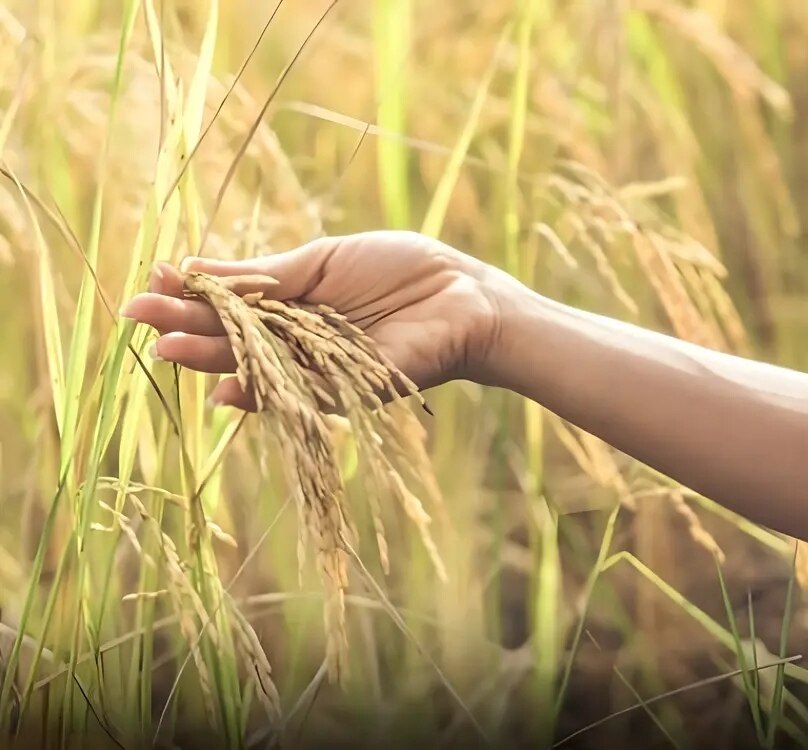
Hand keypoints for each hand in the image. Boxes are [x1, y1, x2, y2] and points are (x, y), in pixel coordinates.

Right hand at [122, 231, 524, 408]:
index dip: (191, 294)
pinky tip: (226, 385)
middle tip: (136, 317)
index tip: (150, 281)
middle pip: (233, 338)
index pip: (229, 303)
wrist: (462, 294)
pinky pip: (300, 394)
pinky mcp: (347, 391)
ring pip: (258, 367)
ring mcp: (319, 368)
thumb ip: (265, 276)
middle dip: (185, 325)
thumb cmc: (400, 269)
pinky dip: (265, 391)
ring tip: (168, 346)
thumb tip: (197, 270)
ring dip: (212, 358)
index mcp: (290, 305)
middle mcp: (297, 341)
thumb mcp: (322, 262)